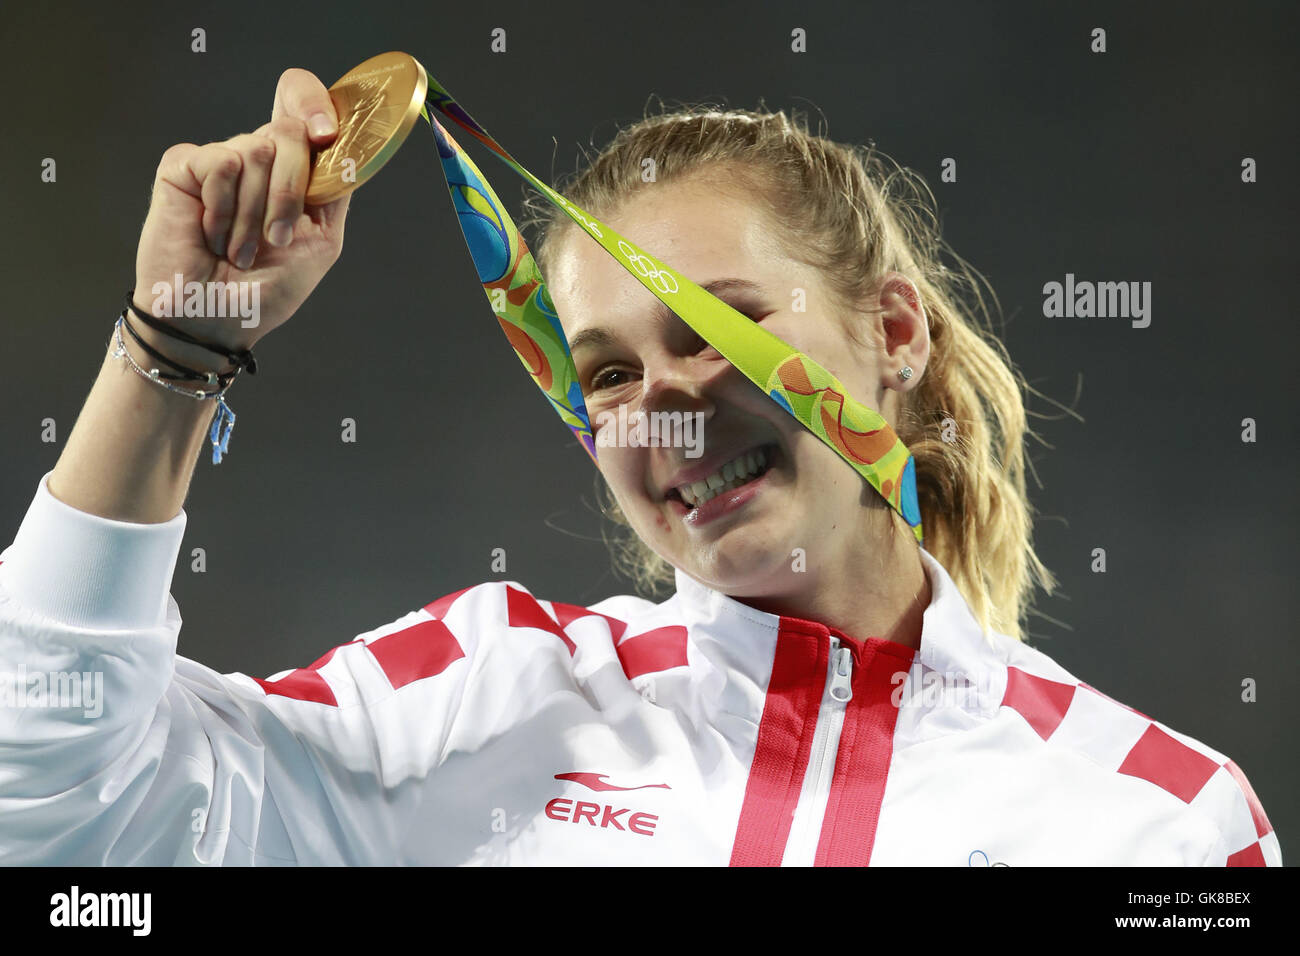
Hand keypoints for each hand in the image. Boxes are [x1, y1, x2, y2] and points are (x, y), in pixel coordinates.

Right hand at [132, 67, 350, 352]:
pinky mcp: (184, 166)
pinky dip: (223, 209)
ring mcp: (222, 159)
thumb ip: (336, 187)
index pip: (305, 105)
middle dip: (290, 193)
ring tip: (238, 248)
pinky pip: (221, 162)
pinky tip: (211, 234)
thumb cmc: (266, 289)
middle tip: (274, 239)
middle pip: (289, 130)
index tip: (326, 133)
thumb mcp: (322, 239)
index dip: (317, 103)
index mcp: (294, 171)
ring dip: (254, 214)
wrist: (216, 319)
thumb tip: (347, 142)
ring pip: (258, 149)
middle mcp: (260, 158)